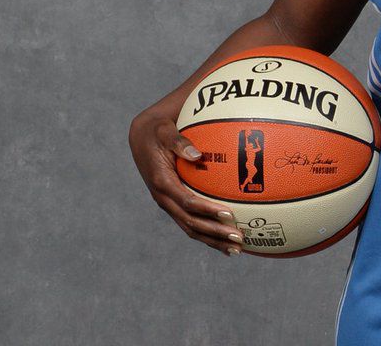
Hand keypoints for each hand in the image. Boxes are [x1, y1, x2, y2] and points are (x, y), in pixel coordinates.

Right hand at [128, 111, 244, 255]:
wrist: (142, 137)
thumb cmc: (157, 131)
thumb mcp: (165, 131)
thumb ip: (178, 141)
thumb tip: (197, 154)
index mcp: (162, 182)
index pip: (187, 201)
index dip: (207, 210)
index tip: (229, 215)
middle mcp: (164, 198)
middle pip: (190, 222)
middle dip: (215, 233)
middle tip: (239, 239)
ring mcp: (168, 203)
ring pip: (191, 228)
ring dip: (213, 240)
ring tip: (237, 249)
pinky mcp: (173, 204)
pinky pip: (191, 222)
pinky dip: (208, 232)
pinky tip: (226, 239)